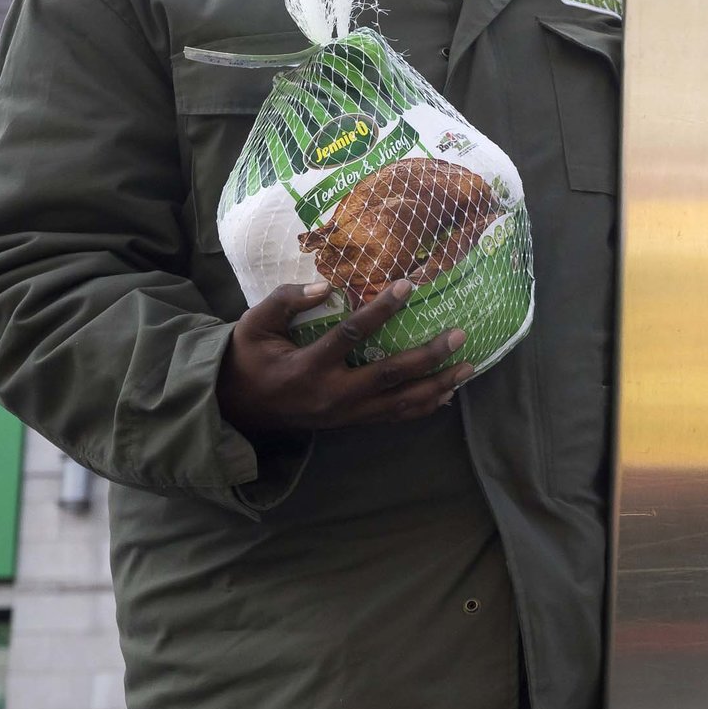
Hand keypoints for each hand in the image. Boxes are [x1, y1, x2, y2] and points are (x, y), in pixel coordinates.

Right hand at [217, 280, 468, 434]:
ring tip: (469, 367)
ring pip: (400, 403)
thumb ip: (284, 301)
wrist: (238, 409)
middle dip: (428, 356)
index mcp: (307, 367)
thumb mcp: (253, 325)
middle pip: (389, 376)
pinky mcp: (352, 422)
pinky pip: (394, 417)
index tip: (408, 286)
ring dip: (438, 385)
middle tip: (459, 335)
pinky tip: (448, 393)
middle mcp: (332, 395)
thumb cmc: (248, 359)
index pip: (351, 335)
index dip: (381, 310)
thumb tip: (325, 286)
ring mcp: (345, 414)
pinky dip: (424, 407)